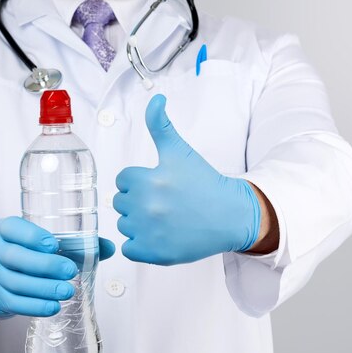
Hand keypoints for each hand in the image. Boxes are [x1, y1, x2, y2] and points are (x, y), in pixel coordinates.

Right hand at [0, 217, 114, 317]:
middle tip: (70, 271)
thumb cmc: (20, 251)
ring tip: (67, 291)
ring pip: (16, 283)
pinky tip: (53, 307)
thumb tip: (109, 247)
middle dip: (45, 266)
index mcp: (5, 230)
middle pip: (15, 258)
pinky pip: (14, 304)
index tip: (52, 243)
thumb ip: (72, 242)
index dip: (31, 236)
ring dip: (43, 289)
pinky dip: (35, 307)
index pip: (13, 229)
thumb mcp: (35, 239)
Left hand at [113, 94, 260, 265]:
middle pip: (121, 203)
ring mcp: (148, 232)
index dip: (139, 181)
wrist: (230, 215)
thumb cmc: (204, 183)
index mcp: (147, 180)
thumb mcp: (180, 151)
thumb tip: (155, 99)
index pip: (123, 180)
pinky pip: (129, 248)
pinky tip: (160, 236)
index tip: (159, 185)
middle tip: (164, 203)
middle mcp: (145, 206)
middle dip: (138, 201)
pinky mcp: (153, 253)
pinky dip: (140, 245)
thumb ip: (160, 125)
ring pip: (124, 225)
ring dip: (138, 224)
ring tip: (164, 219)